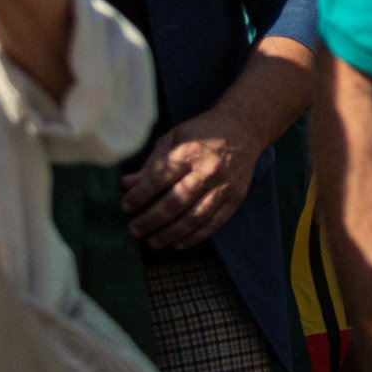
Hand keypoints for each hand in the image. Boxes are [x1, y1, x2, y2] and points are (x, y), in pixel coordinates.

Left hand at [123, 112, 263, 246]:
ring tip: (152, 242)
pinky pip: (213, 223)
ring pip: (193, 217)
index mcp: (191, 151)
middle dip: (150, 220)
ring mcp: (224, 186)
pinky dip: (194, 237)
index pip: (159, 179)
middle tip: (133, 230)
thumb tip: (127, 185)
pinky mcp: (236, 197)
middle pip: (175, 202)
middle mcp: (209, 170)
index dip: (139, 196)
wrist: (245, 127)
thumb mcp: (175, 138)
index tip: (126, 207)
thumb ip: (153, 163)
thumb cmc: (204, 132)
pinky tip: (178, 243)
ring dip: (169, 233)